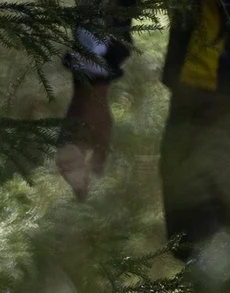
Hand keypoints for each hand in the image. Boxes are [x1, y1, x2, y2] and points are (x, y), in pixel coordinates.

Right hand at [55, 80, 110, 199]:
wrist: (89, 94)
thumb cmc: (98, 117)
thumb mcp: (104, 138)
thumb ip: (99, 157)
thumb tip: (97, 175)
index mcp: (71, 149)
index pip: (73, 173)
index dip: (78, 186)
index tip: (82, 198)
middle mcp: (63, 145)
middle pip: (66, 168)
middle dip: (73, 180)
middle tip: (81, 192)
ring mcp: (63, 138)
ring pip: (64, 160)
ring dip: (72, 171)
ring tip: (80, 180)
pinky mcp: (65, 132)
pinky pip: (66, 151)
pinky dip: (71, 160)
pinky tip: (80, 162)